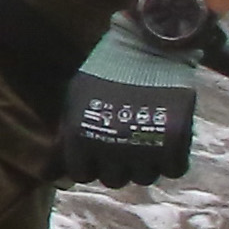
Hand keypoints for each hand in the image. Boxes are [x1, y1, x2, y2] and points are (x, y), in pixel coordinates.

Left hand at [53, 11, 199, 186]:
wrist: (145, 48)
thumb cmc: (105, 73)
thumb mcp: (75, 101)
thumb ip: (66, 136)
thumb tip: (52, 174)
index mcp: (82, 139)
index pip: (84, 175)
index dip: (92, 165)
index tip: (99, 152)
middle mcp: (111, 149)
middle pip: (114, 180)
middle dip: (117, 165)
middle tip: (124, 145)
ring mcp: (145, 148)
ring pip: (144, 178)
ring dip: (144, 165)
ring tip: (145, 142)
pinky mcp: (175, 142)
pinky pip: (174, 170)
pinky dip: (171, 162)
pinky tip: (167, 145)